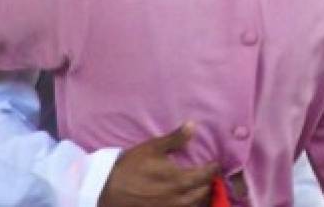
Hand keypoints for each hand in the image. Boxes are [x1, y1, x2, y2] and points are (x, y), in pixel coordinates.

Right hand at [99, 123, 219, 206]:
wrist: (107, 190)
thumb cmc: (131, 166)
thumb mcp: (152, 147)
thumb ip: (175, 138)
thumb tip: (193, 125)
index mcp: (178, 179)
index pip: (205, 175)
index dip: (213, 169)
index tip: (216, 164)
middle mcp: (178, 198)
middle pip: (203, 193)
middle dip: (209, 184)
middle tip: (211, 176)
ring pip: (194, 206)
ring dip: (201, 198)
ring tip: (202, 190)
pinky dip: (188, 206)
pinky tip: (186, 200)